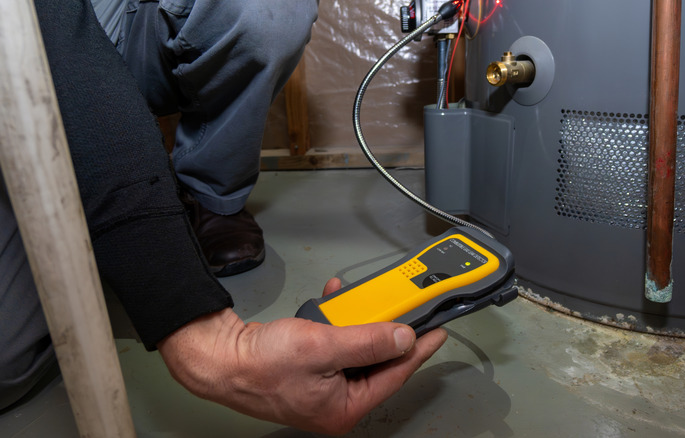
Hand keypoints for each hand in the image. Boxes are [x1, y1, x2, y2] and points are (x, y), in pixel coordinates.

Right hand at [157, 278, 447, 434]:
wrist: (218, 357)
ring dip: (358, 322)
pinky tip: (335, 303)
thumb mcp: (323, 346)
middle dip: (385, 331)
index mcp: (345, 408)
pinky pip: (336, 344)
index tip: (437, 329)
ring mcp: (323, 387)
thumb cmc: (260, 363)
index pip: (395, 374)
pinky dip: (337, 322)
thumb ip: (368, 341)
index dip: (418, 349)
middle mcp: (336, 402)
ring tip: (359, 302)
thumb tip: (404, 338)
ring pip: (357, 349)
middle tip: (404, 308)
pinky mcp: (310, 370)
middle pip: (377, 362)